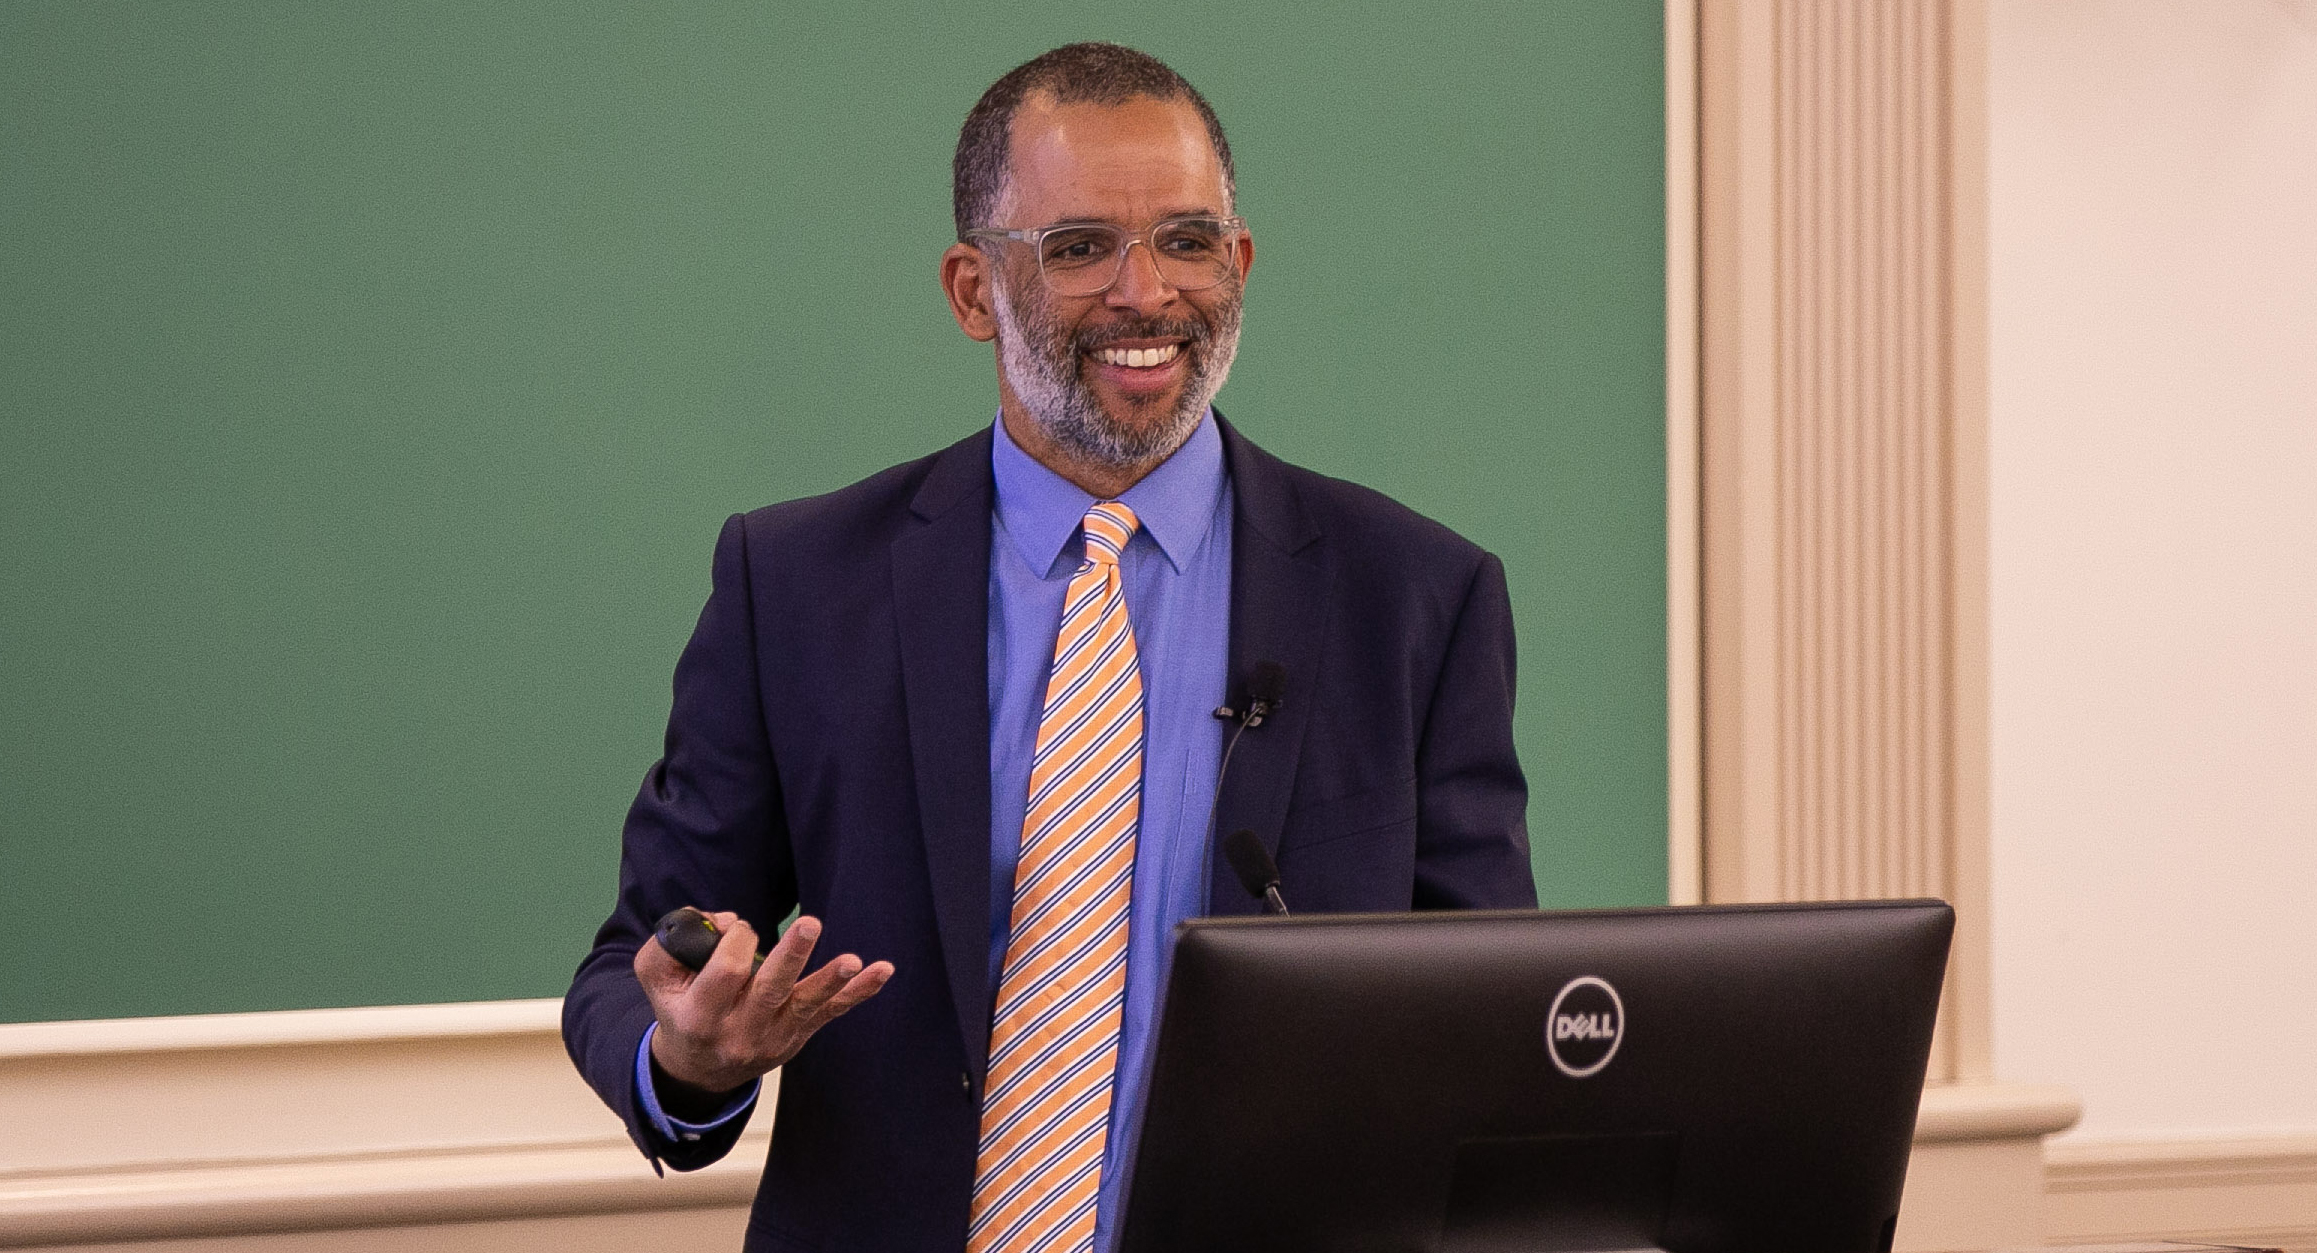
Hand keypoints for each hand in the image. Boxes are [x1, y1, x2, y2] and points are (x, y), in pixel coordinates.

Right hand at [635, 910, 892, 1098]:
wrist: (699, 1069)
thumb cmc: (680, 1008)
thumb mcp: (657, 976)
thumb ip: (676, 941)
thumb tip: (727, 921)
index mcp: (701, 1015)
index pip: (727, 970)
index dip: (736, 939)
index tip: (736, 927)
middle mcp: (740, 1029)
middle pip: (769, 989)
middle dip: (791, 956)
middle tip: (810, 924)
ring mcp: (773, 1036)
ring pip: (805, 1005)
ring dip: (831, 981)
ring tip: (854, 961)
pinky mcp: (798, 1035)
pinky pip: (831, 1012)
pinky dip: (859, 993)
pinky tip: (883, 971)